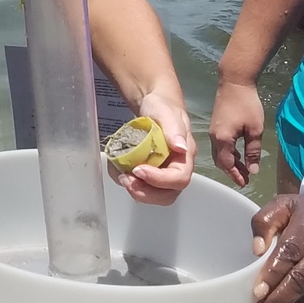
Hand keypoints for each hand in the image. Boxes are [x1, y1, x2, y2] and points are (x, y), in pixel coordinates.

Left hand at [113, 90, 195, 204]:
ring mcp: (162, 174)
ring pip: (154, 196)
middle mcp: (175, 169)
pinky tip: (118, 170)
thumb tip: (180, 147)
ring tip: (121, 175)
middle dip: (146, 192)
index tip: (139, 169)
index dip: (159, 180)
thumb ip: (174, 129)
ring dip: (136, 191)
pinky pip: (140, 187)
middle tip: (126, 179)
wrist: (153, 106)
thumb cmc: (163, 108)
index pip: (179, 178)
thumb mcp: (167, 113)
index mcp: (185, 157)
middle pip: (167, 195)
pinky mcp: (148, 174)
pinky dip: (127, 183)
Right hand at [210, 79, 265, 187]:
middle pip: (220, 161)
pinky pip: (219, 146)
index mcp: (222, 140)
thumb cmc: (246, 105)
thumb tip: (253, 170)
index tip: (245, 183)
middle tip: (245, 179)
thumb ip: (253, 151)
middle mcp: (214, 138)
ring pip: (219, 154)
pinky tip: (238, 154)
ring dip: (231, 163)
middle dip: (232, 171)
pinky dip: (228, 154)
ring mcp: (213, 132)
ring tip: (244, 169)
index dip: (235, 175)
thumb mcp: (255, 130)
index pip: (227, 164)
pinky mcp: (216, 126)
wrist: (234, 82)